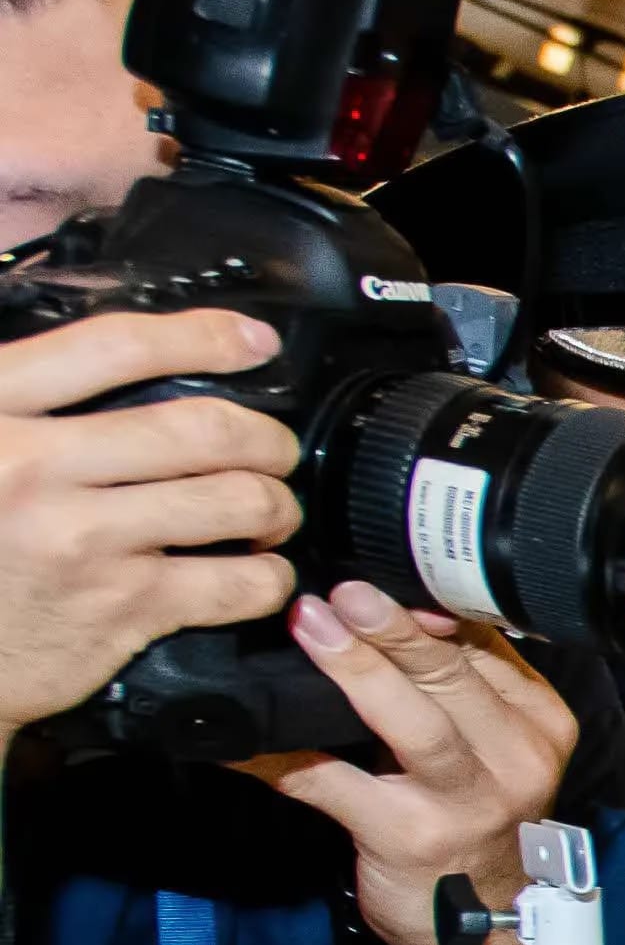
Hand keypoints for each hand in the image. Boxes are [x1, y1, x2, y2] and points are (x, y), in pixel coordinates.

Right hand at [0, 306, 294, 729]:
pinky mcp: (122, 607)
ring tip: (267, 510)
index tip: (253, 342)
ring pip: (236, 500)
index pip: (114, 349)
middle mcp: (35, 467)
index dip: (203, 337)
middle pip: (202, 428)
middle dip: (264, 437)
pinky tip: (257, 571)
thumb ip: (29, 398)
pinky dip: (270, 576)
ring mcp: (83, 538)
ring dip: (275, 504)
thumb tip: (128, 364)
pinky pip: (240, 583)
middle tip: (272, 449)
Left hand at [250, 589, 577, 944]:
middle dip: (394, 629)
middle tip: (343, 591)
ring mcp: (468, 801)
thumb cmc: (473, 824)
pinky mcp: (411, 836)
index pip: (484, 646)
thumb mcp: (492, 746)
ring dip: (361, 673)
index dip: (427, 604)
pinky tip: (244, 736)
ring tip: (317, 629)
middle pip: (453, 677)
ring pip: (416, 725)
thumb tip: (386, 605)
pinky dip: (283, 755)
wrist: (479, 925)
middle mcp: (514, 759)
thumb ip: (455, 683)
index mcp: (537, 722)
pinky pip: (334, 782)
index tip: (378, 570)